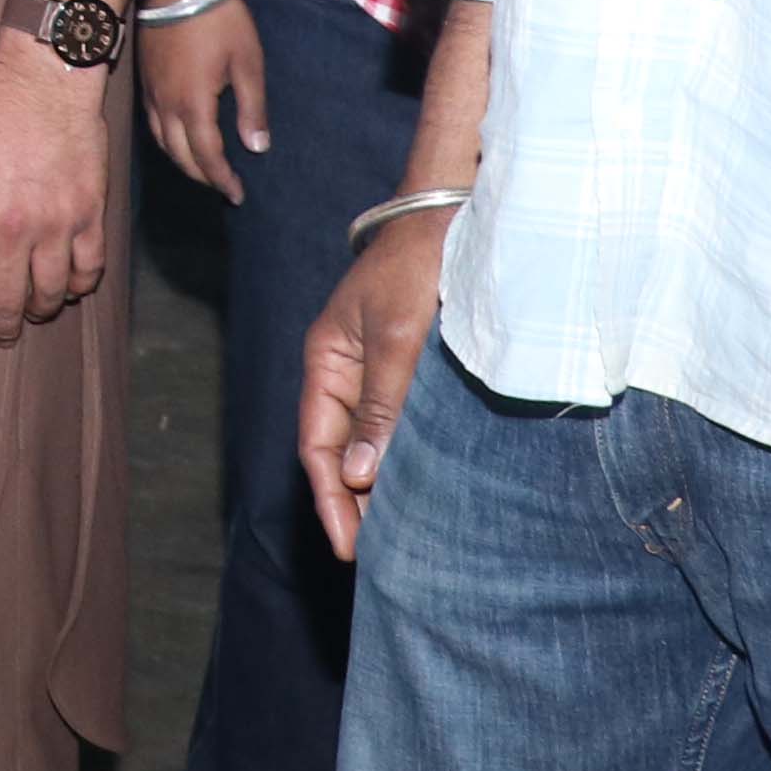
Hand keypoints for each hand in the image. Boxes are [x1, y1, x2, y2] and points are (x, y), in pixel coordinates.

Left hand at [0, 29, 112, 344]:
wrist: (44, 82)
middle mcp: (13, 230)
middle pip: (8, 300)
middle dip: (3, 326)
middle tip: (3, 335)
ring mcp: (56, 225)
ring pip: (50, 292)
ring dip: (41, 310)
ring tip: (34, 313)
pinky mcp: (90, 214)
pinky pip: (89, 267)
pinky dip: (79, 285)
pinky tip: (69, 287)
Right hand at [139, 0, 266, 202]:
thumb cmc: (220, 22)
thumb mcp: (247, 63)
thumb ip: (252, 108)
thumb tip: (256, 148)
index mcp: (194, 105)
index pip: (206, 156)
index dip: (221, 179)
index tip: (237, 195)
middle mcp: (167, 106)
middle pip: (180, 156)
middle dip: (203, 176)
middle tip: (224, 187)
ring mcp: (152, 95)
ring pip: (163, 143)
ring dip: (183, 162)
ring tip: (204, 170)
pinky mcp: (145, 83)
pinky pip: (153, 125)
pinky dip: (168, 142)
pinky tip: (180, 139)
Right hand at [299, 207, 450, 560]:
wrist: (453, 213)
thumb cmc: (418, 264)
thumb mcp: (398, 336)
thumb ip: (381, 405)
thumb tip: (360, 475)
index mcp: (327, 361)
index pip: (317, 446)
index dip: (329, 499)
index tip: (347, 547)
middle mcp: (348, 371)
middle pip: (341, 451)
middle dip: (352, 505)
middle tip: (374, 557)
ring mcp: (380, 370)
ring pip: (372, 441)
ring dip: (382, 486)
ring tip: (400, 534)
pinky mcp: (413, 368)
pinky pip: (400, 424)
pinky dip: (406, 458)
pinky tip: (425, 486)